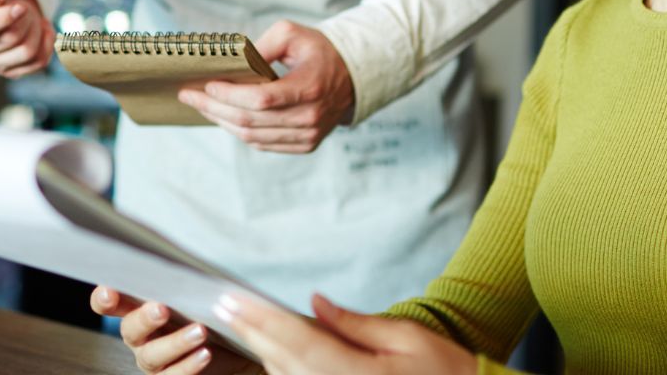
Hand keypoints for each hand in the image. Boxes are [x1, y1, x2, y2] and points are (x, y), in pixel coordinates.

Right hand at [0, 0, 54, 77]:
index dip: (2, 19)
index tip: (20, 6)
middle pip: (9, 40)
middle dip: (26, 17)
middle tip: (24, 5)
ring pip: (27, 52)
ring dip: (38, 30)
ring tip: (33, 17)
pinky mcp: (13, 70)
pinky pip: (39, 63)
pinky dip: (48, 43)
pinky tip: (43, 29)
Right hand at [90, 286, 263, 374]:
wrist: (232, 344)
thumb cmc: (206, 309)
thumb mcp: (195, 290)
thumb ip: (183, 277)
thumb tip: (189, 250)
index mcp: (138, 308)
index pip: (109, 303)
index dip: (103, 298)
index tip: (109, 291)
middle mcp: (140, 336)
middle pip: (129, 329)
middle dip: (143, 318)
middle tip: (161, 309)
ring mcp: (153, 359)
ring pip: (151, 355)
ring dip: (175, 343)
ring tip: (199, 331)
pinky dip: (188, 365)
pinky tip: (204, 353)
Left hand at [178, 21, 353, 153]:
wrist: (352, 77)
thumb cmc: (319, 51)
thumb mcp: (293, 33)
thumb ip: (262, 45)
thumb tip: (231, 62)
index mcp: (310, 87)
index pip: (262, 99)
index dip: (230, 95)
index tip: (206, 84)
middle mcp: (311, 117)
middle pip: (251, 121)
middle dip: (214, 108)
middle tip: (189, 95)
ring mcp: (309, 135)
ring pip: (253, 137)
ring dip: (222, 122)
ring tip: (202, 106)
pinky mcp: (305, 145)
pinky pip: (263, 144)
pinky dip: (240, 132)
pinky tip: (224, 117)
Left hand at [216, 292, 477, 374]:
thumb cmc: (444, 370)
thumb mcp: (406, 338)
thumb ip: (355, 324)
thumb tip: (314, 303)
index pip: (297, 342)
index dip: (261, 320)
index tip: (233, 299)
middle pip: (282, 362)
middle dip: (251, 331)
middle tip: (222, 305)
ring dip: (262, 348)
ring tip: (240, 318)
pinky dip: (282, 365)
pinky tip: (271, 346)